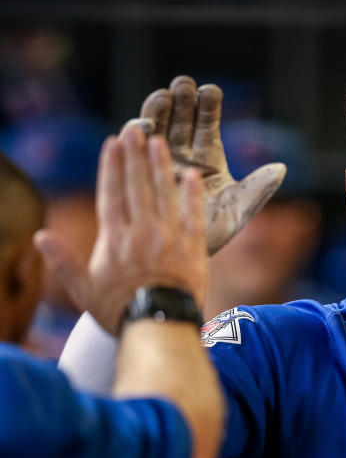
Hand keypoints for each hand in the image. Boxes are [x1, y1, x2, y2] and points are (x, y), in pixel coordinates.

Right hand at [34, 126, 207, 334]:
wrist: (158, 327)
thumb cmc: (118, 312)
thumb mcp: (83, 290)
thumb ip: (63, 261)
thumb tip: (40, 237)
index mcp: (114, 239)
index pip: (111, 194)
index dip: (111, 166)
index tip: (112, 144)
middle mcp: (141, 232)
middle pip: (137, 186)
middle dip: (134, 156)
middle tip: (135, 130)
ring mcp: (169, 238)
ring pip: (164, 194)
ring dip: (160, 166)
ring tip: (159, 142)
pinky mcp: (194, 248)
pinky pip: (194, 215)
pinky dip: (192, 195)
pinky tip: (191, 176)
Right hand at [123, 76, 285, 254]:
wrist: (183, 255)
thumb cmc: (214, 232)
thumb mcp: (239, 210)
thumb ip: (258, 189)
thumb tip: (281, 169)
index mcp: (209, 156)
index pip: (208, 123)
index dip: (208, 106)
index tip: (210, 92)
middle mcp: (183, 153)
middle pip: (181, 117)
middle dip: (182, 99)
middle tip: (183, 86)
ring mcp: (159, 160)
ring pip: (158, 126)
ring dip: (159, 110)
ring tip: (163, 97)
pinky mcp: (139, 170)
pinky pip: (136, 147)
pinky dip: (138, 133)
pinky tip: (142, 125)